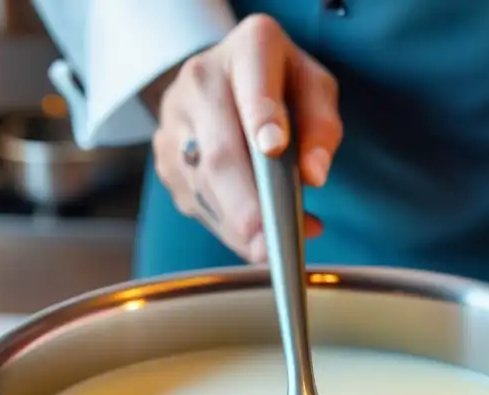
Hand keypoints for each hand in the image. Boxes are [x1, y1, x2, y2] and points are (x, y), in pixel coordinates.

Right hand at [151, 14, 342, 261]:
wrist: (228, 76)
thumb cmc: (280, 86)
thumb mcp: (314, 90)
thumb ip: (322, 127)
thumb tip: (313, 175)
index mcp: (249, 50)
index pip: (253, 83)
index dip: (262, 116)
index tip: (274, 149)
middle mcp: (201, 79)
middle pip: (218, 151)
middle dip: (244, 203)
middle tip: (266, 240)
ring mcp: (175, 121)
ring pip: (202, 185)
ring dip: (236, 225)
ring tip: (269, 249)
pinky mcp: (166, 158)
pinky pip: (194, 202)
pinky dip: (226, 228)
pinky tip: (252, 239)